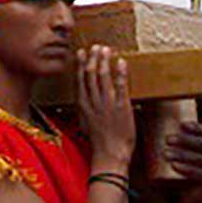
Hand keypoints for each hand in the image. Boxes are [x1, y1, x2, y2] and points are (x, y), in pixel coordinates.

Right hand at [77, 45, 134, 170]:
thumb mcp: (87, 124)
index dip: (81, 64)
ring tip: (107, 50)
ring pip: (102, 76)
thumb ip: (87, 110)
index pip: (80, 79)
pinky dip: (120, 72)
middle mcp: (93, 101)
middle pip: (90, 74)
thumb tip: (87, 102)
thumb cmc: (100, 143)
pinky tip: (121, 62)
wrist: (109, 155)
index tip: (82, 53)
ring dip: (104, 61)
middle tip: (96, 46)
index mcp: (83, 105)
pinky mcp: (121, 106)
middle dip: (93, 58)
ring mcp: (106, 103)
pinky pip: (119, 85)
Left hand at [163, 121, 201, 202]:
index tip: (181, 125)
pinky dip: (188, 170)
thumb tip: (140, 115)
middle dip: (184, 140)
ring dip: (183, 154)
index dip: (196, 127)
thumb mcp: (172, 155)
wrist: (185, 201)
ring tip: (165, 153)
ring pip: (200, 159)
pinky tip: (175, 166)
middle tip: (167, 140)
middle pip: (201, 144)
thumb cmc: (176, 174)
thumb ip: (161, 139)